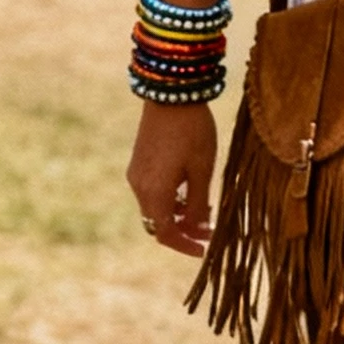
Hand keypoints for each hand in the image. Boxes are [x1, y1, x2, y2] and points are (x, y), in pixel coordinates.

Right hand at [127, 100, 218, 255]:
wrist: (171, 93)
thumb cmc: (192, 131)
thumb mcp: (202, 170)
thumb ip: (199, 205)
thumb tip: (198, 231)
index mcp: (154, 192)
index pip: (165, 233)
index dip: (184, 246)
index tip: (204, 250)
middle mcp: (139, 186)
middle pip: (157, 223)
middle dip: (182, 231)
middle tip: (208, 231)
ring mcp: (136, 174)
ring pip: (154, 207)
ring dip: (177, 215)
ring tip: (205, 209)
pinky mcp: (138, 162)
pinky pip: (151, 192)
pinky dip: (169, 199)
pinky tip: (189, 189)